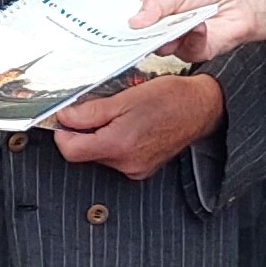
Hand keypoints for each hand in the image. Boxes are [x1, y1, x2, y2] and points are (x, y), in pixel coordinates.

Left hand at [50, 73, 225, 180]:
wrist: (202, 108)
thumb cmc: (170, 99)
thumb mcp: (125, 97)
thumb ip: (91, 111)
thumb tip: (64, 117)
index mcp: (118, 144)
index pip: (70, 150)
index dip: (63, 131)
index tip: (67, 116)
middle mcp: (126, 163)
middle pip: (85, 153)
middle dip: (85, 131)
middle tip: (99, 109)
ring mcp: (135, 169)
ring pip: (100, 155)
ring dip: (101, 136)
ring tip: (120, 115)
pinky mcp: (143, 169)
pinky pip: (116, 158)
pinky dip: (116, 142)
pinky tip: (130, 126)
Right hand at [130, 0, 265, 63]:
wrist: (247, 0)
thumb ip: (156, 2)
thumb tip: (135, 20)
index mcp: (158, 7)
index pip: (134, 18)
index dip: (123, 23)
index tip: (112, 25)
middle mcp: (166, 26)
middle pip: (143, 38)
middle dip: (139, 36)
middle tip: (134, 31)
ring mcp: (180, 40)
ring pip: (162, 47)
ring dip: (168, 35)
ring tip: (176, 22)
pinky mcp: (196, 51)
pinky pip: (186, 51)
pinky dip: (192, 37)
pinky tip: (199, 25)